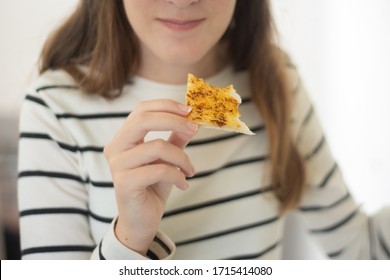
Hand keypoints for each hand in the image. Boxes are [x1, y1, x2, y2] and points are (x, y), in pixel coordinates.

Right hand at [103, 99, 197, 255]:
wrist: (141, 220)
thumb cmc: (153, 187)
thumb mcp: (167, 159)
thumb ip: (176, 139)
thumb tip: (191, 122)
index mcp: (123, 138)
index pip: (141, 110)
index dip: (166, 106)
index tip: (189, 110)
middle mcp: (115, 147)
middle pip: (143, 119)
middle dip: (174, 120)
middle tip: (195, 128)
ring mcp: (117, 165)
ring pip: (157, 146)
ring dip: (182, 157)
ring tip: (190, 170)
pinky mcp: (124, 183)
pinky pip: (159, 170)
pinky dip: (177, 175)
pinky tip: (183, 184)